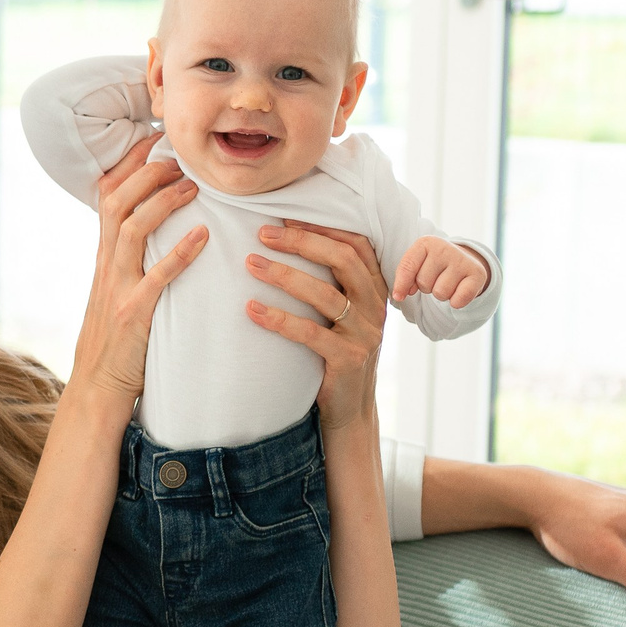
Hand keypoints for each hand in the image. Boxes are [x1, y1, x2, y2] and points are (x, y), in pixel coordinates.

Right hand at [72, 148, 204, 401]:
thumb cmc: (117, 342)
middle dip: (147, 172)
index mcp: (104, 257)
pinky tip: (204, 235)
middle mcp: (106, 266)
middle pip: (116, 201)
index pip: (107, 196)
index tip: (156, 140)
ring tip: (194, 185)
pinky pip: (156, 278)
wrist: (97, 389)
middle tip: (180, 156)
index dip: (130, 164)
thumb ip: (132, 261)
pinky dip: (180, 253)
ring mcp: (117, 289)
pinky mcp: (132, 315)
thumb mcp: (117, 292)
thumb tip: (157, 230)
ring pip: (131, 228)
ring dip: (163, 201)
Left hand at [243, 221, 387, 431]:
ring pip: (325, 294)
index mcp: (375, 289)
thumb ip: (332, 284)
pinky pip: (310, 333)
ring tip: (250, 264)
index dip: (322, 227)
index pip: (355, 244)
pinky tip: (251, 309)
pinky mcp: (348, 359)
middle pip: (342, 260)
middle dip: (301, 242)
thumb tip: (288, 242)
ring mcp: (365, 334)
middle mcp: (375, 307)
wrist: (350, 409)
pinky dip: (279, 319)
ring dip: (284, 275)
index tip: (284, 217)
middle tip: (262, 235)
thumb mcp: (342, 315)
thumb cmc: (336, 354)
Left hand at [393, 236, 490, 308]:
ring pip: (440, 293)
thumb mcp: (416, 265)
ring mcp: (462, 260)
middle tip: (436, 279)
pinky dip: (456, 302)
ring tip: (448, 283)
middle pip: (424, 283)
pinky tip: (459, 291)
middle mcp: (445, 247)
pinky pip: (458, 300)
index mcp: (426, 243)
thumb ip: (403, 278)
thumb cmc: (434, 266)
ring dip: (441, 295)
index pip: (407, 267)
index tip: (399, 295)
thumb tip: (399, 295)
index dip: (401, 285)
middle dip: (426, 287)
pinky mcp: (477, 274)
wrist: (464, 263)